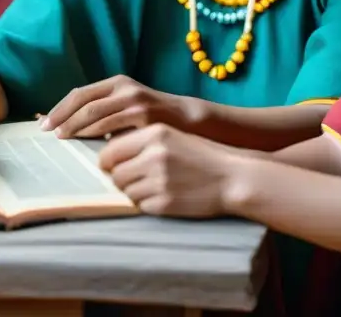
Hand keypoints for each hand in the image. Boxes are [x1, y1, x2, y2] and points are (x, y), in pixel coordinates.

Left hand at [42, 74, 200, 138]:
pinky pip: (112, 127)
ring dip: (74, 127)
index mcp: (117, 83)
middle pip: (83, 102)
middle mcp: (124, 88)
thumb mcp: (128, 107)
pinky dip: (95, 135)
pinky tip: (86, 144)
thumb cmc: (153, 118)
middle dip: (62, 117)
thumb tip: (66, 125)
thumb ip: (104, 112)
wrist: (188, 121)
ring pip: (94, 114)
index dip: (60, 107)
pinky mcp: (144, 117)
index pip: (80, 93)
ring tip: (61, 139)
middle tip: (46, 132)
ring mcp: (134, 101)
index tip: (43, 121)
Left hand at [98, 123, 248, 216]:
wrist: (233, 177)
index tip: (112, 166)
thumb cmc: (202, 155)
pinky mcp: (164, 203)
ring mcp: (158, 181)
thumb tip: (109, 155)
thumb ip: (141, 142)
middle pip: (115, 174)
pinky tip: (164, 196)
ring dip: (134, 192)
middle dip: (121, 179)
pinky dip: (148, 203)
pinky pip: (140, 206)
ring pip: (125, 192)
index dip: (107, 162)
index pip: (109, 152)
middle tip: (137, 179)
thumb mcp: (172, 136)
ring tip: (154, 187)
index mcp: (153, 134)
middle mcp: (153, 156)